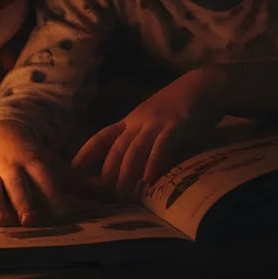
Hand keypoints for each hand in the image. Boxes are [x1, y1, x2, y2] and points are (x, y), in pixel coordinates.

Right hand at [0, 121, 72, 226]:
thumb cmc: (31, 158)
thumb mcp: (53, 164)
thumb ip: (77, 180)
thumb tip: (107, 192)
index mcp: (32, 159)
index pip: (44, 175)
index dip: (54, 191)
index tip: (64, 211)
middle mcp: (9, 165)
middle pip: (16, 182)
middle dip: (23, 201)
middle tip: (30, 220)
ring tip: (1, 222)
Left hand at [72, 67, 226, 198]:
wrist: (205, 86)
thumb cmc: (179, 106)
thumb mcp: (152, 119)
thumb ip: (141, 137)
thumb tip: (129, 163)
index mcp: (131, 120)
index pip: (102, 136)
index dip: (86, 152)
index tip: (73, 169)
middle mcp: (139, 121)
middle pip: (117, 147)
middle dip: (108, 170)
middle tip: (102, 192)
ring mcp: (157, 122)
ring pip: (135, 149)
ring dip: (127, 171)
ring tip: (123, 191)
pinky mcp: (176, 125)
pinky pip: (162, 145)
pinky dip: (154, 162)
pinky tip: (150, 178)